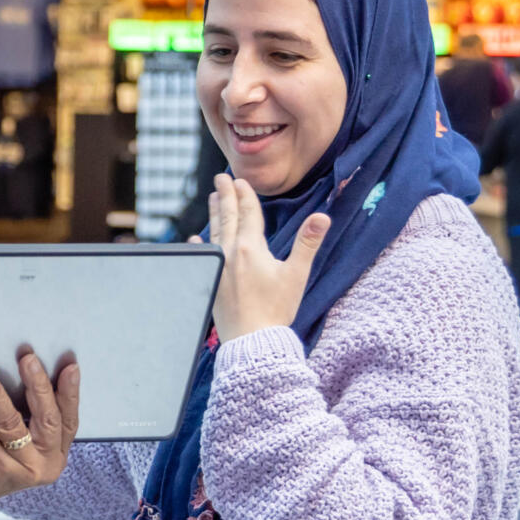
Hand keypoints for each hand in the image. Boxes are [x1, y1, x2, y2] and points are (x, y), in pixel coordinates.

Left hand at [207, 174, 328, 342]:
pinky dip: (200, 244)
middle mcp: (230, 253)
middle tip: (221, 178)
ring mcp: (218, 267)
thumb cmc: (276, 310)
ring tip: (212, 198)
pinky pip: (203, 256)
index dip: (245, 195)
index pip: (248, 214)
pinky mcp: (210, 282)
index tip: (239, 180)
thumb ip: (307, 243)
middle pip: (228, 218)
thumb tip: (322, 216)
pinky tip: (196, 238)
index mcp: (251, 248)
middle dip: (225, 196)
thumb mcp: (297, 275)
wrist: (251, 341)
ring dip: (215, 214)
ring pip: (215, 233)